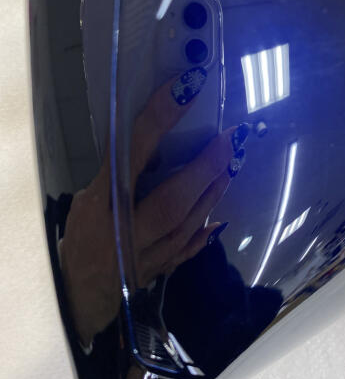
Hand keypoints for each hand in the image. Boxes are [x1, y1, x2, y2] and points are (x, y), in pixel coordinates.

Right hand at [60, 73, 235, 345]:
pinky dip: (204, 233)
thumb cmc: (82, 235)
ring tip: (233, 163)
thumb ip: (117, 171)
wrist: (77, 293)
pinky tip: (221, 217)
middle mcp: (124, 230)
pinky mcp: (157, 272)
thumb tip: (157, 140)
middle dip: (205, 167)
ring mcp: (143, 256)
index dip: (160, 117)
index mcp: (100, 203)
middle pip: (171, 199)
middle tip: (232, 138)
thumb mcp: (87, 197)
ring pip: (185, 225)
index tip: (188, 86)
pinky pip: (186, 251)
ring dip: (212, 192)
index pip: (131, 152)